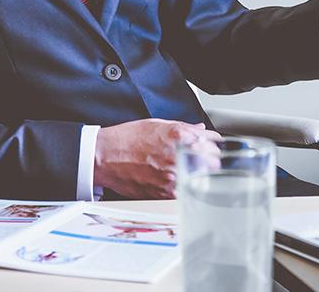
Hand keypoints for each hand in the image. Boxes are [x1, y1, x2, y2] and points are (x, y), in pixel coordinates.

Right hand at [94, 119, 221, 198]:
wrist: (104, 157)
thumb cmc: (126, 139)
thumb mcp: (156, 124)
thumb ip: (183, 127)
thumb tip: (200, 129)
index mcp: (178, 136)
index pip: (212, 142)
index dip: (214, 144)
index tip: (213, 145)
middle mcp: (178, 157)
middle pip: (213, 162)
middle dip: (211, 160)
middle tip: (206, 159)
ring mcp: (172, 177)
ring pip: (202, 179)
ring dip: (200, 175)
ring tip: (190, 170)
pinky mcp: (164, 193)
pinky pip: (186, 191)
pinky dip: (186, 186)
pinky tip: (178, 180)